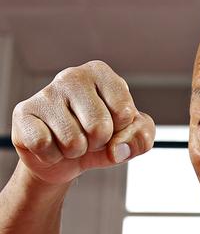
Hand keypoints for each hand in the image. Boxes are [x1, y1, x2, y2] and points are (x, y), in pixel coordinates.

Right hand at [11, 60, 154, 185]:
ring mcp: (45, 93)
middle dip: (98, 143)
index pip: (125, 112)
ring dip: (75, 152)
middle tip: (89, 137)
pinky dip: (53, 157)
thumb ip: (141, 138)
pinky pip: (45, 147)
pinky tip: (51, 145)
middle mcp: (71, 76)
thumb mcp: (131, 138)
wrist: (66, 160)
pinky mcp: (23, 113)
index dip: (122, 131)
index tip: (112, 125)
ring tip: (70, 141)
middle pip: (100, 127)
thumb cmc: (101, 140)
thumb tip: (118, 149)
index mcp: (100, 73)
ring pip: (73, 141)